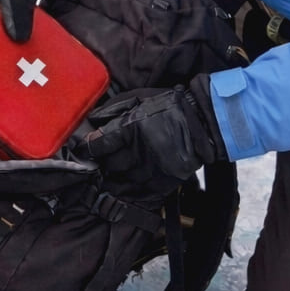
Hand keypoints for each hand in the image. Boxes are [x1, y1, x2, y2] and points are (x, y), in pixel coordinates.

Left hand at [77, 75, 226, 193]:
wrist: (203, 122)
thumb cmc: (169, 106)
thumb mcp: (137, 98)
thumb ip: (112, 109)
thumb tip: (92, 120)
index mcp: (130, 128)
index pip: (98, 145)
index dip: (87, 147)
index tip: (85, 147)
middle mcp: (138, 151)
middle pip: (108, 165)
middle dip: (102, 162)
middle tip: (101, 158)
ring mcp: (151, 169)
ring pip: (121, 181)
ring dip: (114, 177)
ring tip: (114, 171)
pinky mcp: (162, 182)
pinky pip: (139, 192)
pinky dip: (131, 189)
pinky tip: (128, 182)